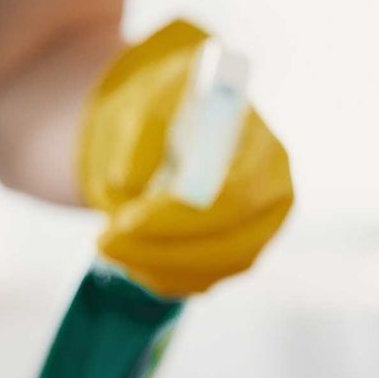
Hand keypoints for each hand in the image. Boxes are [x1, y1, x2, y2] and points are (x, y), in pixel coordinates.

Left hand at [78, 20, 294, 296]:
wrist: (184, 119)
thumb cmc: (176, 103)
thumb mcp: (156, 96)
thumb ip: (142, 130)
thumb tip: (125, 183)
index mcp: (267, 151)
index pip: (237, 196)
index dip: (182, 217)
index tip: (126, 219)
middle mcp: (274, 199)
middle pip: (231, 246)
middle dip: (162, 251)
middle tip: (103, 241)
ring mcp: (260, 233)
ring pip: (213, 270)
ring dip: (154, 266)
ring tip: (107, 243)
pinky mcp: (236, 255)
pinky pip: (202, 281)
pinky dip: (161, 276)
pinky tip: (129, 255)